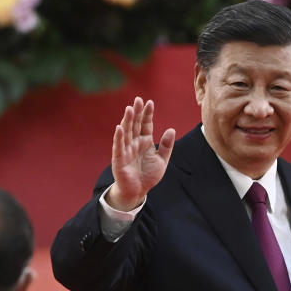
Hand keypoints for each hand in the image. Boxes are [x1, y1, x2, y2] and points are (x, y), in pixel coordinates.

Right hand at [108, 96, 175, 210]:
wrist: (138, 191)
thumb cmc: (148, 175)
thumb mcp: (162, 160)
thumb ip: (166, 146)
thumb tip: (171, 130)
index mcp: (145, 142)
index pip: (146, 125)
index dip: (147, 114)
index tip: (150, 102)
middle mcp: (134, 143)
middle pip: (135, 125)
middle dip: (137, 112)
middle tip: (138, 99)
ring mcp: (126, 150)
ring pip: (126, 132)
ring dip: (127, 121)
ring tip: (129, 109)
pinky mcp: (119, 159)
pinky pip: (118, 147)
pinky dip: (118, 137)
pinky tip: (119, 128)